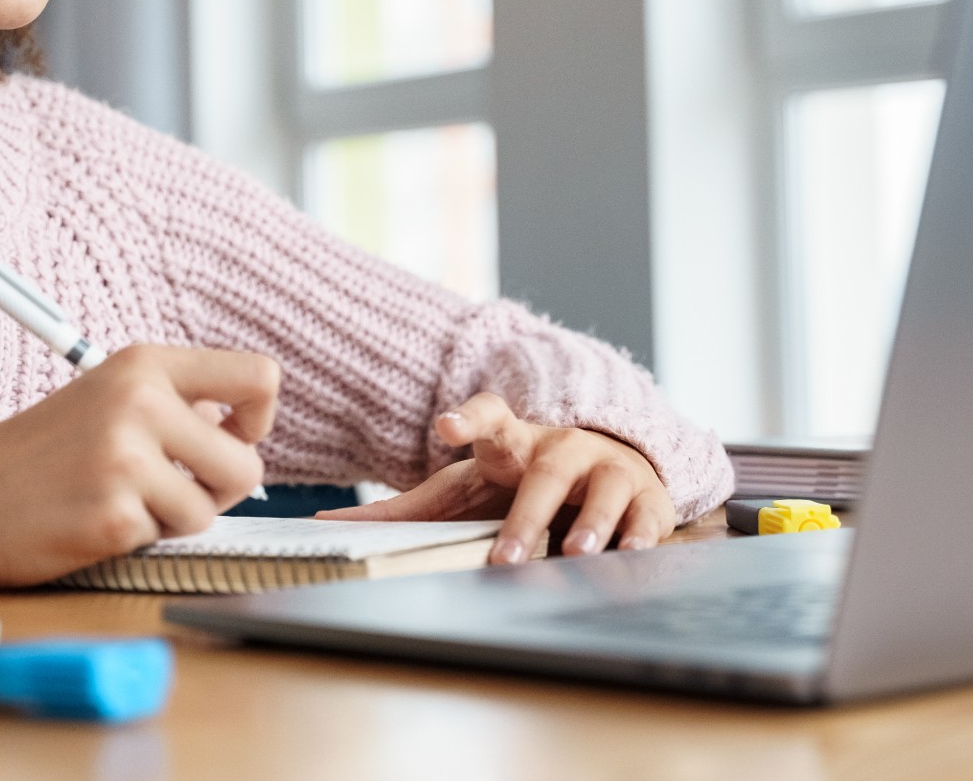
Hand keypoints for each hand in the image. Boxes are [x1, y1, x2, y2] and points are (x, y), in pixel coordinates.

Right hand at [0, 345, 278, 586]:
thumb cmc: (43, 451)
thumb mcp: (108, 394)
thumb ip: (177, 402)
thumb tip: (243, 425)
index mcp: (145, 365)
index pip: (259, 376)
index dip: (257, 419)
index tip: (230, 437)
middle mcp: (141, 402)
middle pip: (248, 462)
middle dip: (219, 488)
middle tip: (174, 488)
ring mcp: (127, 459)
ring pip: (211, 508)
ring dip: (176, 517)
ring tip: (125, 500)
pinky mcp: (115, 515)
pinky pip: (168, 538)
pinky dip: (140, 538)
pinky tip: (98, 519)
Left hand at [315, 392, 674, 563]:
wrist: (608, 463)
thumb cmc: (518, 482)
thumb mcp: (463, 489)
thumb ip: (402, 507)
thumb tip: (324, 523)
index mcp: (513, 442)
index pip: (489, 416)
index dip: (466, 417)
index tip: (444, 425)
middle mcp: (563, 447)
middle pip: (546, 472)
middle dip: (528, 515)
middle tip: (507, 557)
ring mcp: (609, 467)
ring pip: (604, 486)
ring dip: (590, 521)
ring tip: (575, 552)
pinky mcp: (648, 495)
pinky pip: (648, 513)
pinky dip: (641, 534)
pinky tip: (632, 554)